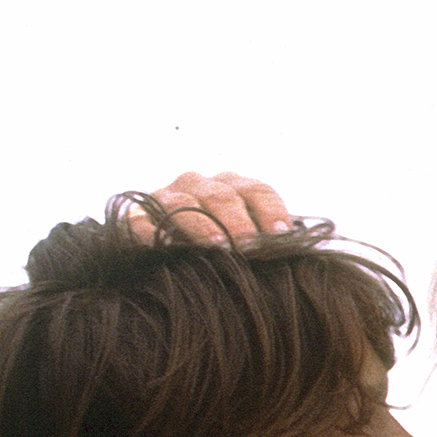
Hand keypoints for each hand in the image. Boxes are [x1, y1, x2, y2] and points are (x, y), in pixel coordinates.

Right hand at [133, 172, 293, 244]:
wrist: (165, 251)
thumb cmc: (221, 248)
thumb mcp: (248, 241)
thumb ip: (269, 242)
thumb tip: (300, 251)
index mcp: (233, 187)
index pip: (257, 190)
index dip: (271, 210)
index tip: (282, 234)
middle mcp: (200, 185)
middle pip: (222, 196)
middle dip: (238, 221)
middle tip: (251, 246)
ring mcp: (166, 198)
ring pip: (184, 203)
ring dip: (202, 224)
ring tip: (218, 245)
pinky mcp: (137, 217)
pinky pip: (142, 221)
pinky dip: (152, 231)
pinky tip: (164, 245)